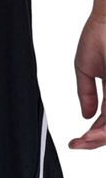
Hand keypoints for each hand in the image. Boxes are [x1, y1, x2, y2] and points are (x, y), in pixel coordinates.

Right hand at [69, 13, 105, 149]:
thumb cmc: (101, 35)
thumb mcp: (86, 69)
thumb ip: (86, 94)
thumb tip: (86, 116)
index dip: (92, 134)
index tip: (76, 141)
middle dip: (96, 140)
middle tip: (79, 143)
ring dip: (101, 136)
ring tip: (85, 140)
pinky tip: (94, 130)